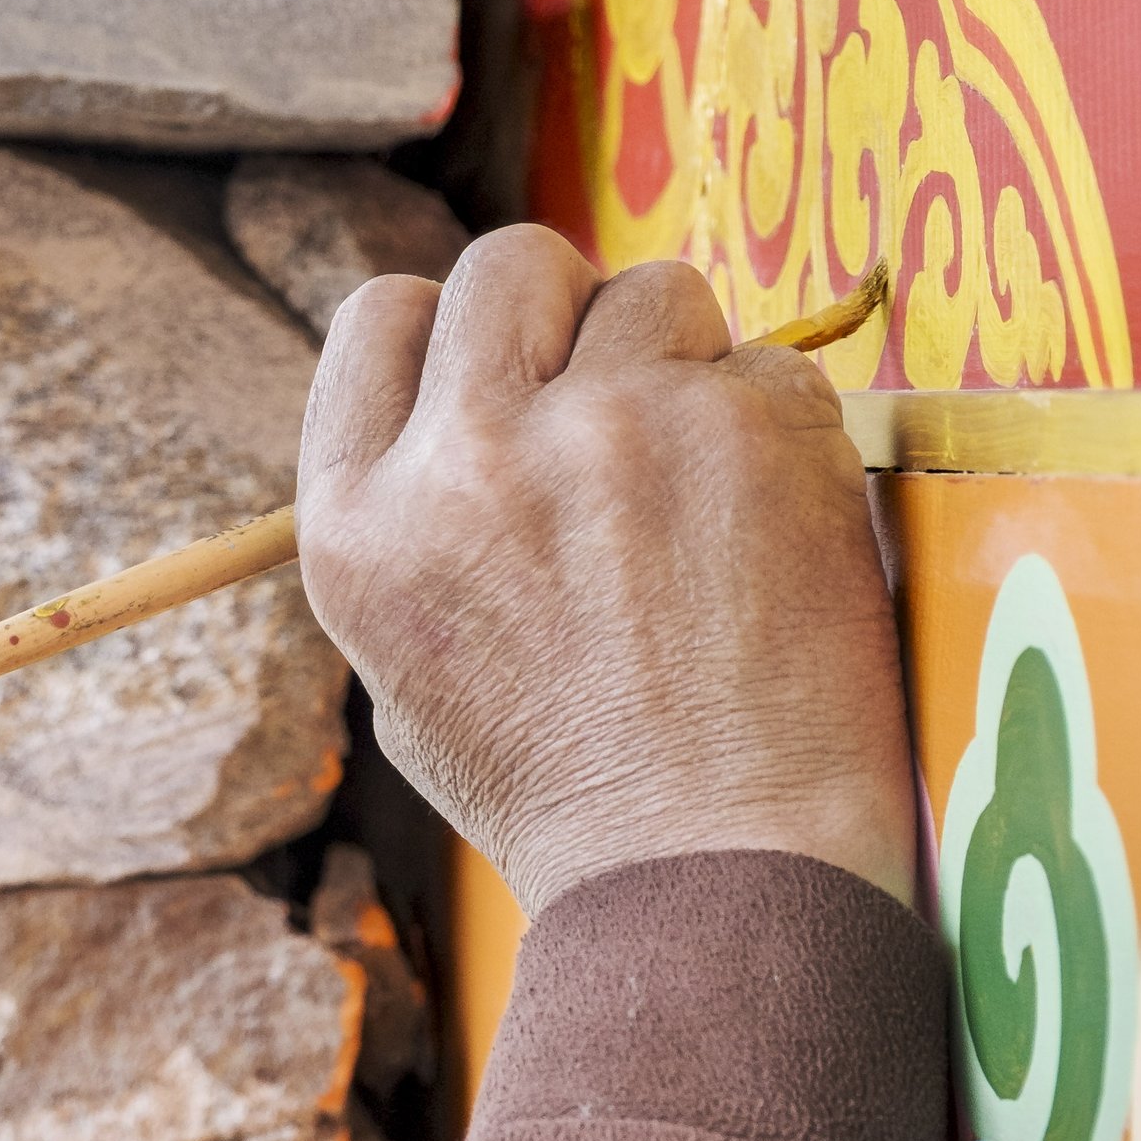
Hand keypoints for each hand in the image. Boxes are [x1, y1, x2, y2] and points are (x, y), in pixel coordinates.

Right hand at [294, 230, 915, 921]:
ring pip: (655, 291)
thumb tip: (457, 405)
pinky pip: (770, 365)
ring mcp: (608, 432)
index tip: (510, 376)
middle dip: (570, 309)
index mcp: (360, 523)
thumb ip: (419, 527)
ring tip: (705, 490)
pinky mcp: (741, 430)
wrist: (717, 878)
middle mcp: (466, 459)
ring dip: (685, 363)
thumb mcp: (409, 676)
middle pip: (511, 262)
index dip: (455, 331)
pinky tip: (771, 535)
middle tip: (620, 400)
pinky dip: (780, 431)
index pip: (381, 316)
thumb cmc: (571, 798)